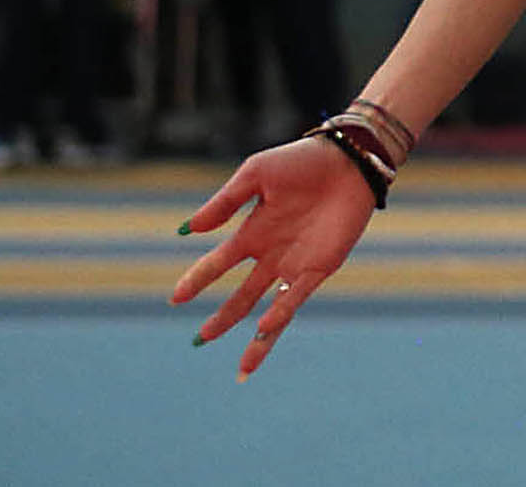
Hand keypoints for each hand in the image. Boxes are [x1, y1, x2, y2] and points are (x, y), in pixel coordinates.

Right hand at [172, 137, 377, 379]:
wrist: (349, 159)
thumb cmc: (302, 161)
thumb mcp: (256, 175)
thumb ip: (225, 202)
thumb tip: (189, 230)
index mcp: (253, 232)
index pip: (218, 263)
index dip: (197, 280)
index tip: (176, 298)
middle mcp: (272, 253)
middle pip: (242, 294)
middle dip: (223, 319)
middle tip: (200, 340)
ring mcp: (296, 262)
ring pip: (271, 308)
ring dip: (256, 336)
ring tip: (243, 367)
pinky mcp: (320, 266)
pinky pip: (297, 295)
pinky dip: (280, 313)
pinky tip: (264, 327)